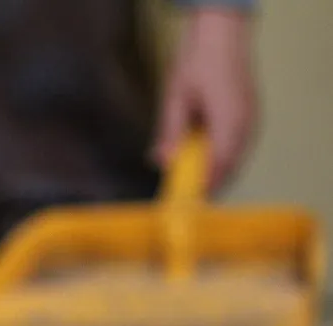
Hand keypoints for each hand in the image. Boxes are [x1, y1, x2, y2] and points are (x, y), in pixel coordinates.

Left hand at [153, 8, 257, 192]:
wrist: (220, 35)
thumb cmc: (196, 62)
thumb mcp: (175, 98)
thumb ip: (170, 132)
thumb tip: (162, 162)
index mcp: (229, 120)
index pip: (220, 164)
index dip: (205, 186)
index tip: (187, 203)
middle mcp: (245, 124)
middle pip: (230, 166)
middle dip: (208, 184)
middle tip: (185, 199)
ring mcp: (250, 120)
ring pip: (234, 158)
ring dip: (214, 171)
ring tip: (190, 183)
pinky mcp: (248, 117)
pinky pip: (236, 146)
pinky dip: (220, 157)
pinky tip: (200, 160)